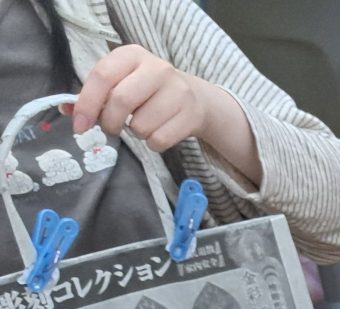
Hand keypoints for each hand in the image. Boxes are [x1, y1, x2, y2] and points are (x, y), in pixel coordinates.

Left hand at [72, 47, 206, 150]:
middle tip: (110, 129)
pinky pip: (160, 140)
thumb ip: (93, 95)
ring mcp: (178, 91)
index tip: (79, 126)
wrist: (194, 99)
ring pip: (141, 125)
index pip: (102, 76)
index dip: (87, 103)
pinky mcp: (191, 115)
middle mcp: (157, 68)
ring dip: (135, 133)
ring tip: (141, 124)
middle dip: (109, 122)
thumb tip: (67, 110)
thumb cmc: (146, 90)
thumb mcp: (120, 82)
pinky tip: (157, 131)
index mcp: (132, 55)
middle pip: (121, 101)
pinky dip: (152, 143)